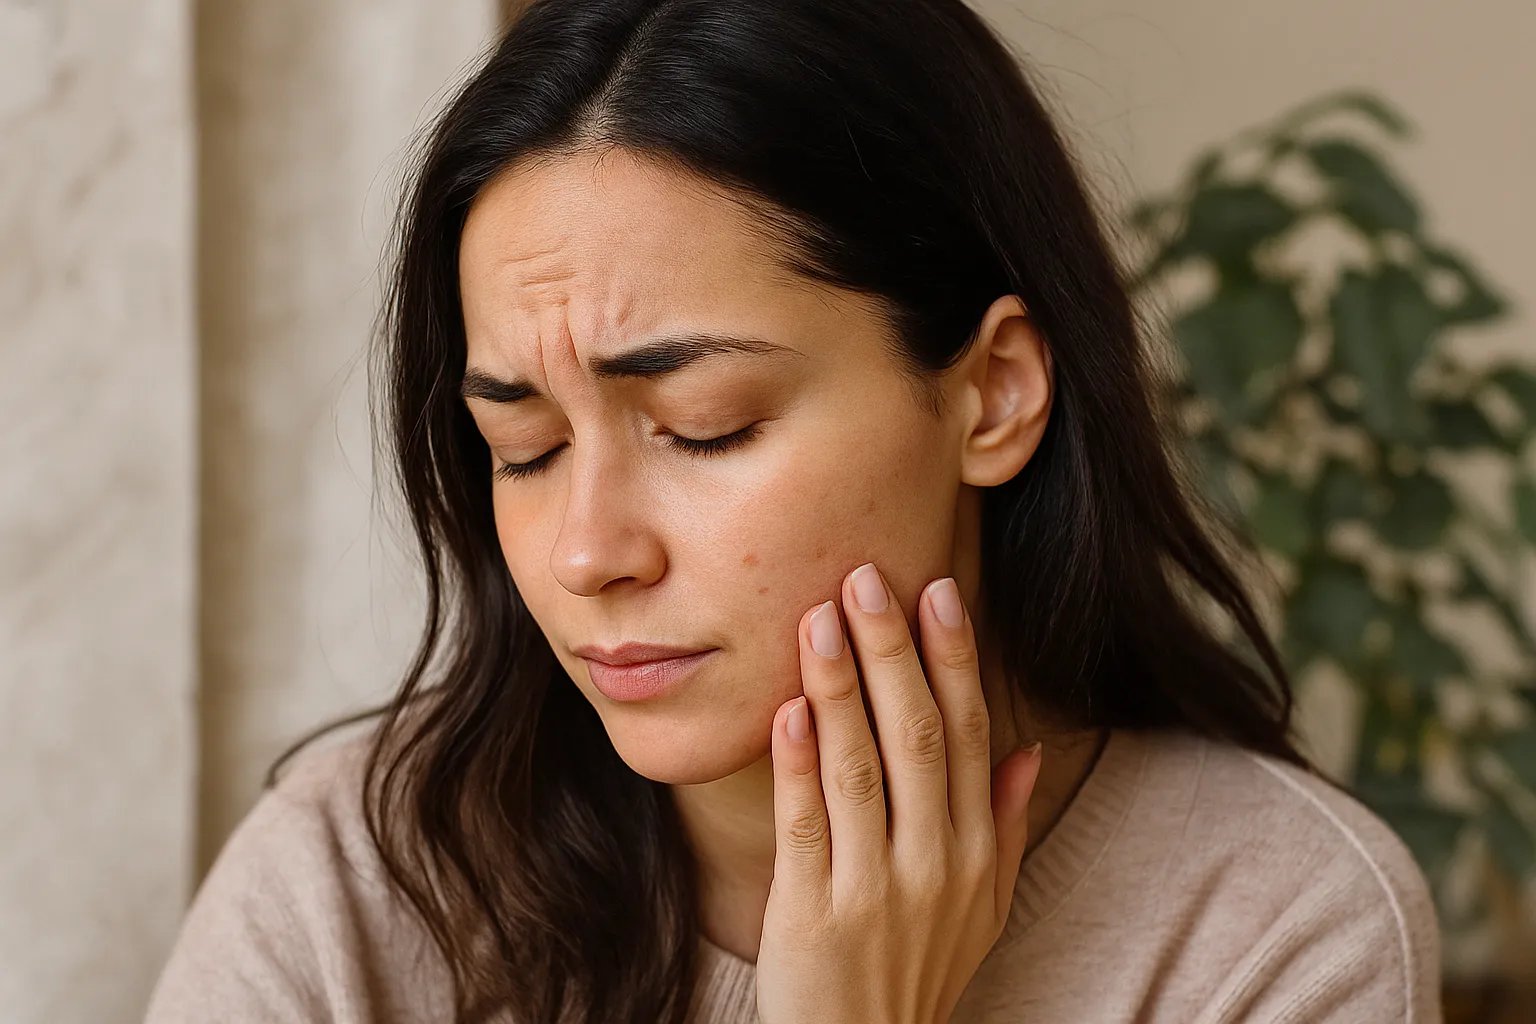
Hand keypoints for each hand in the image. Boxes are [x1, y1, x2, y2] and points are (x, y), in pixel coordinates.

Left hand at [755, 562, 1043, 1023]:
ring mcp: (875, 890)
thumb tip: (1027, 749)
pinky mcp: (813, 914)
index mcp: (975, 851)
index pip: (971, 735)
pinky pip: (807, 826)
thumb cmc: (917, 970)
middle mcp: (934, 864)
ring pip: (860, 770)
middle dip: (893, 653)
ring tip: (818, 619)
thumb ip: (1003, 826)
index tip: (938, 591)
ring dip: (840, 689)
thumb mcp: (982, 908)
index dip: (954, 659)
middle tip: (865, 578)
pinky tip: (788, 709)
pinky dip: (798, 765)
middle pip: (920, 738)